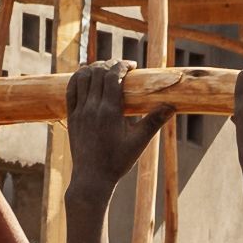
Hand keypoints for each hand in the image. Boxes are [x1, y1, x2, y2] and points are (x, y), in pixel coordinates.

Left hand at [65, 61, 168, 202]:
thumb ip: (154, 122)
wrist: (92, 178)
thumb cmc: (117, 162)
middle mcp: (92, 108)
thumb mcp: (139, 142)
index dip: (122, 65)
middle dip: (110, 64)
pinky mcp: (71, 117)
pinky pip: (70, 90)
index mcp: (109, 111)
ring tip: (105, 69)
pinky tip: (86, 76)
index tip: (132, 65)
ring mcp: (79, 111)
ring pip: (82, 78)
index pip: (112, 76)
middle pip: (98, 73)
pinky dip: (78, 78)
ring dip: (93, 68)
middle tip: (121, 67)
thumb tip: (172, 106)